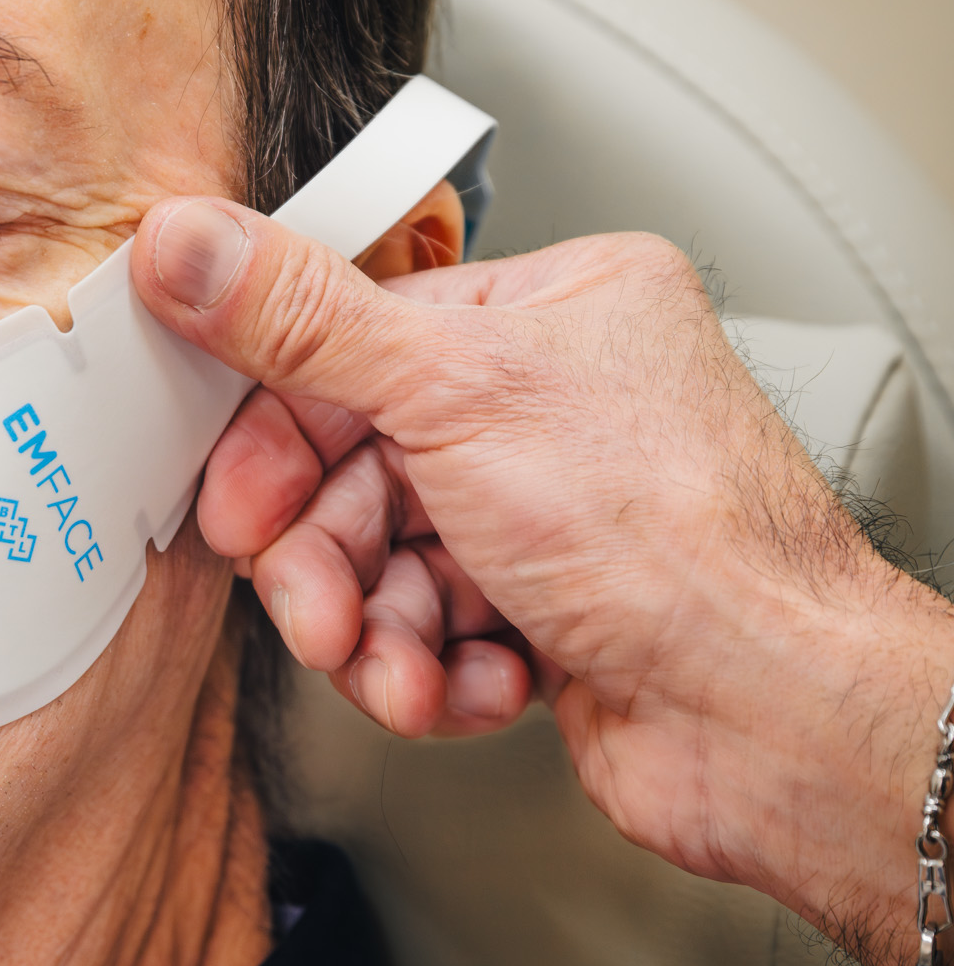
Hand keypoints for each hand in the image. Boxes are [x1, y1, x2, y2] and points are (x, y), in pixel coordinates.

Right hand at [135, 199, 953, 965]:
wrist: (776, 721)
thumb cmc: (677, 537)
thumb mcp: (452, 393)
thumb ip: (301, 321)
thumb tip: (189, 244)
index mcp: (549, 310)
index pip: (356, 346)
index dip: (280, 434)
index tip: (235, 497)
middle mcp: (552, 405)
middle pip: (358, 469)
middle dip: (327, 556)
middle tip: (308, 602)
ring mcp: (549, 514)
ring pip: (385, 562)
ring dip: (372, 629)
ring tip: (390, 664)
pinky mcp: (545, 612)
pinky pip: (430, 629)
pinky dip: (430, 669)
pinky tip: (464, 683)